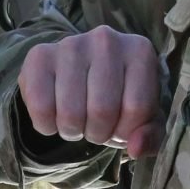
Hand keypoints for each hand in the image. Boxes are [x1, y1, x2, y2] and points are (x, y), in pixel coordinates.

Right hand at [19, 26, 162, 155]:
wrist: (78, 75)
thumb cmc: (117, 98)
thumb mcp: (143, 118)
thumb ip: (150, 137)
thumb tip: (136, 148)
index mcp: (140, 51)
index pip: (137, 108)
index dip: (125, 132)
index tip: (119, 128)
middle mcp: (106, 40)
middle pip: (102, 110)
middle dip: (97, 133)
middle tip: (94, 127)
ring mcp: (70, 44)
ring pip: (70, 112)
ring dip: (72, 131)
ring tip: (76, 121)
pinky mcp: (39, 55)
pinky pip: (41, 107)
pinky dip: (46, 125)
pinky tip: (54, 116)